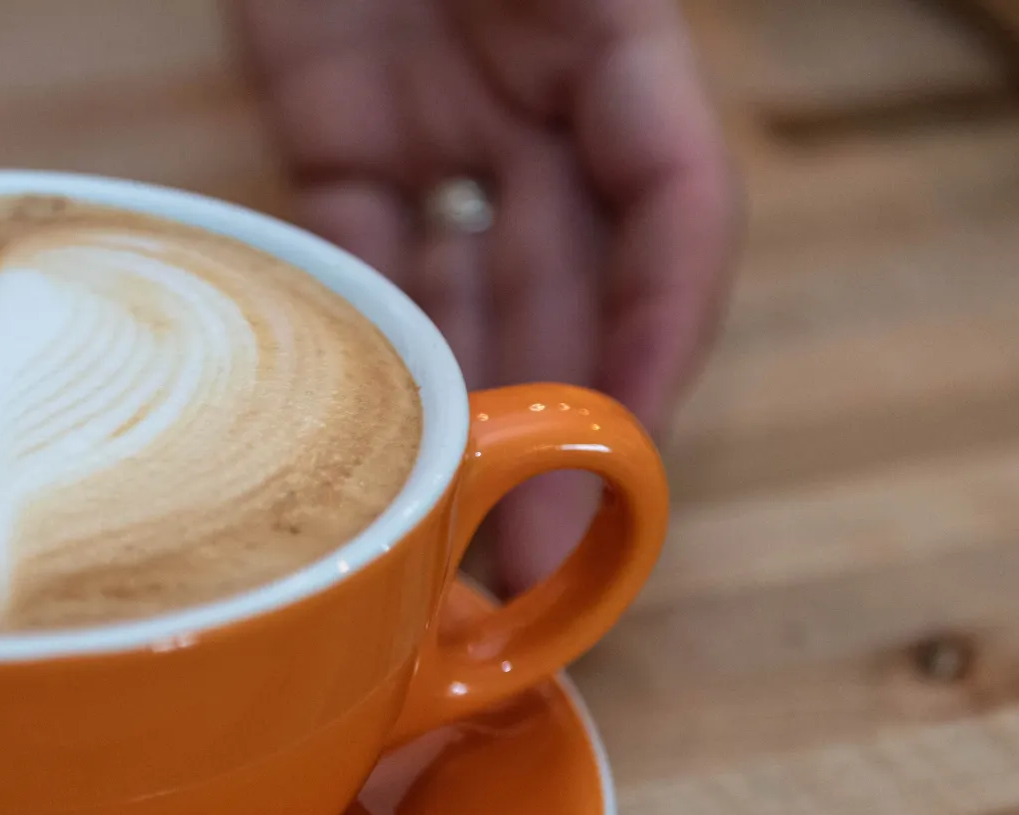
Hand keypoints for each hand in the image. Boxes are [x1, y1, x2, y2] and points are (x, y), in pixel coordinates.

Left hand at [235, 0, 736, 592]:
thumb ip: (586, 7)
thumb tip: (637, 165)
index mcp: (616, 32)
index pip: (677, 205)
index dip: (669, 323)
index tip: (634, 438)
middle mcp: (541, 93)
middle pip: (571, 278)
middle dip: (561, 417)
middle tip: (533, 557)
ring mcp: (441, 117)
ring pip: (474, 290)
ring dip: (474, 413)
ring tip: (454, 544)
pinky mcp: (340, 130)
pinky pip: (367, 255)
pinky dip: (371, 343)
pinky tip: (370, 439)